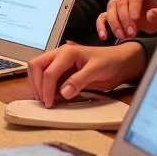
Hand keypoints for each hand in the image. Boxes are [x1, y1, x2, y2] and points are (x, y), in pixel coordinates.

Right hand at [27, 41, 145, 106]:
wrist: (120, 62)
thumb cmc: (109, 62)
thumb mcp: (96, 71)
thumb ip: (79, 81)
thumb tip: (63, 92)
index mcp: (67, 52)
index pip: (49, 71)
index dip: (47, 88)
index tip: (49, 102)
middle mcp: (60, 55)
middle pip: (36, 66)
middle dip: (36, 84)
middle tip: (45, 100)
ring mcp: (60, 62)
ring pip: (38, 69)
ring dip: (38, 84)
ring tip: (46, 98)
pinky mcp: (62, 70)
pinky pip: (46, 76)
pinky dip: (45, 86)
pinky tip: (52, 96)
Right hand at [98, 0, 156, 39]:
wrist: (152, 26)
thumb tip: (150, 15)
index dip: (134, 5)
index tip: (136, 19)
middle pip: (120, 1)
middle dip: (125, 18)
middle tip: (132, 33)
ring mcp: (116, 3)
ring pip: (110, 8)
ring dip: (115, 23)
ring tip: (123, 36)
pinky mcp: (109, 14)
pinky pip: (101, 17)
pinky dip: (101, 26)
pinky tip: (104, 36)